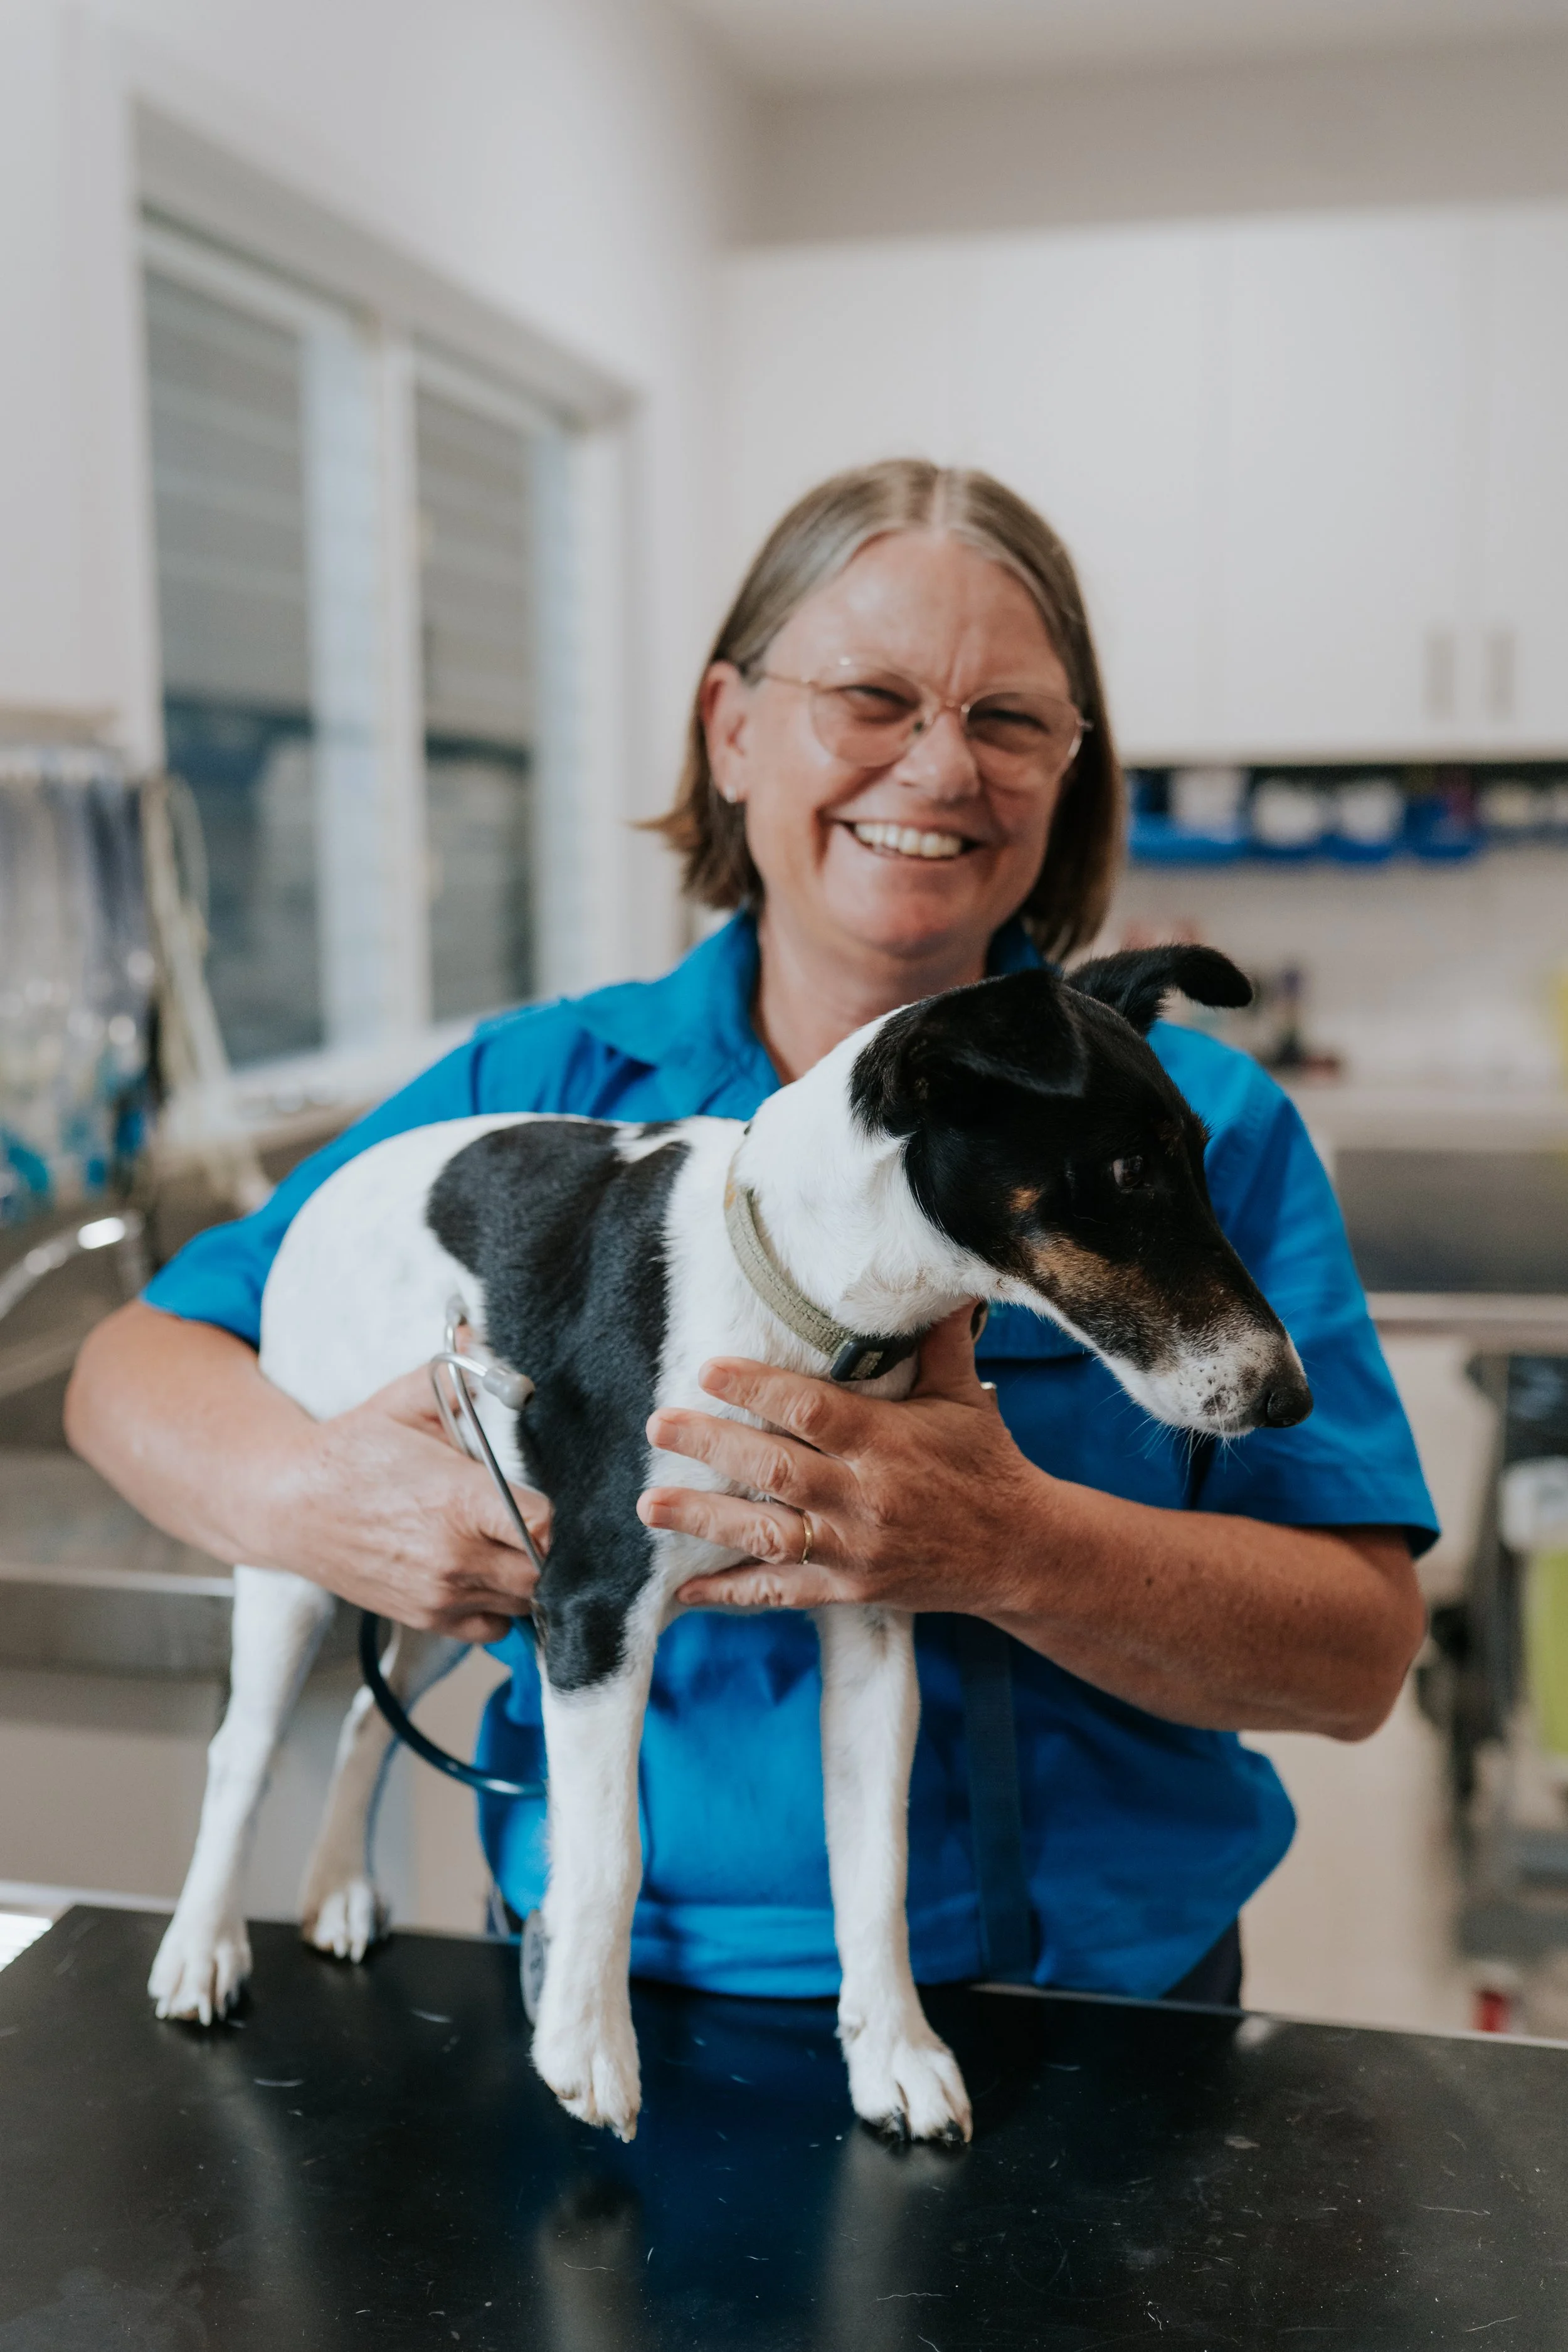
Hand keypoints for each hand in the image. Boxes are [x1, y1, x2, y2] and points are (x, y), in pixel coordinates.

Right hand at [268, 1364, 550, 1642]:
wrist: (288, 1504)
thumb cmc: (351, 1452)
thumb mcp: (404, 1402)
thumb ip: (457, 1374)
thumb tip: (486, 1336)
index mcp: (461, 1500)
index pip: (547, 1525)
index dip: (560, 1513)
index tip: (552, 1496)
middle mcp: (455, 1556)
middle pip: (544, 1571)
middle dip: (552, 1548)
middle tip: (538, 1520)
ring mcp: (441, 1593)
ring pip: (524, 1602)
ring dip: (530, 1576)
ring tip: (516, 1543)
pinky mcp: (427, 1617)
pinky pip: (494, 1628)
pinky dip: (503, 1607)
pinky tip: (492, 1572)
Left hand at [637, 1304, 1042, 1612]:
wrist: (1020, 1552)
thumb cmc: (985, 1463)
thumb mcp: (964, 1395)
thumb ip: (938, 1339)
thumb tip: (935, 1273)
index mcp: (887, 1442)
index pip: (812, 1410)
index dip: (757, 1388)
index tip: (708, 1370)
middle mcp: (865, 1497)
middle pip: (776, 1470)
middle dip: (710, 1448)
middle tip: (657, 1426)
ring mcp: (855, 1551)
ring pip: (768, 1536)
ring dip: (705, 1520)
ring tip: (648, 1506)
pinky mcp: (850, 1590)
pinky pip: (782, 1591)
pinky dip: (733, 1591)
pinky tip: (684, 1588)